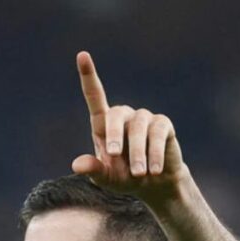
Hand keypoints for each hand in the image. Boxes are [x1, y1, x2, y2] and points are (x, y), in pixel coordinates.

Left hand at [71, 51, 189, 203]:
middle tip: (115, 156)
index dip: (88, 75)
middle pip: (115, 115)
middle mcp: (123, 116)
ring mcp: (143, 118)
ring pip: (138, 129)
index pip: (95, 96)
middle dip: (114, 135)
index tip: (82, 55)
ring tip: (140, 174)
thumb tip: (77, 165)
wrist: (154, 185)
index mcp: (104, 125)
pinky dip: (155, 153)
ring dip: (138, 153)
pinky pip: (158, 133)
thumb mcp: (107, 178)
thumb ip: (94, 171)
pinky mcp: (162, 124)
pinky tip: (154, 170)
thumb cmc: (124, 178)